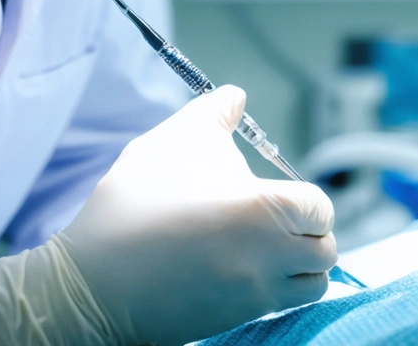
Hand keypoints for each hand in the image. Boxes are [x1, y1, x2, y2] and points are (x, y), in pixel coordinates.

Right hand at [58, 85, 336, 344]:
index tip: (280, 194)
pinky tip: (240, 269)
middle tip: (277, 221)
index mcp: (265, 211)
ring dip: (299, 267)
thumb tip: (235, 95)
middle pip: (325, 252)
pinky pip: (280, 308)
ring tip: (265, 248)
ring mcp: (255, 297)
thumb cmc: (135, 205)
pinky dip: (274, 290)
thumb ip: (214, 112)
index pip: (321, 209)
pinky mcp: (236, 322)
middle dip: (309, 234)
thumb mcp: (173, 140)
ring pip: (310, 287)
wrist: (91, 282)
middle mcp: (270, 259)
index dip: (305, 198)